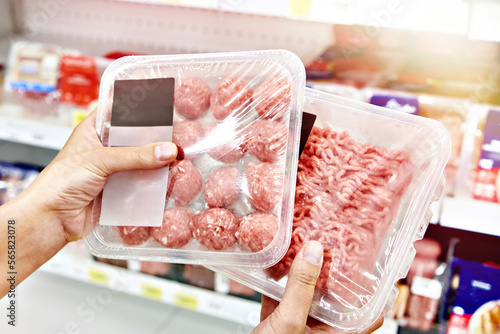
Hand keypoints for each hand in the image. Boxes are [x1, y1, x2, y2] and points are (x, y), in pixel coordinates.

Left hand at [18, 110, 177, 241]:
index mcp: (94, 131)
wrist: (52, 220)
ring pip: (142, 162)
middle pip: (136, 138)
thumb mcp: (100, 160)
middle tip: (179, 135)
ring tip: (180, 158)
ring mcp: (114, 170)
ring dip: (157, 163)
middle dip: (156, 139)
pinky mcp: (121, 191)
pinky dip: (154, 183)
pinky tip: (170, 180)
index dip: (140, 108)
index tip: (164, 106)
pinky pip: (143, 184)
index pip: (120, 111)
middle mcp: (105, 148)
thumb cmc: (61, 183)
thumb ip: (136, 155)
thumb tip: (168, 151)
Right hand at [254, 241, 383, 333]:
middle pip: (335, 298)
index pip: (370, 314)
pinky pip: (282, 301)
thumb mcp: (289, 322)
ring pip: (306, 297)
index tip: (375, 266)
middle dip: (332, 272)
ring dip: (302, 275)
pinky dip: (277, 284)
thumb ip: (301, 288)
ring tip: (304, 251)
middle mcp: (321, 332)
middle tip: (333, 248)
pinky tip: (272, 269)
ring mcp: (299, 329)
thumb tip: (314, 253)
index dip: (376, 290)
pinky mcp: (278, 327)